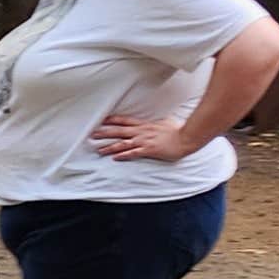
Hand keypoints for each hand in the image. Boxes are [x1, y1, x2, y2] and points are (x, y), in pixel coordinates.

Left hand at [88, 112, 206, 162]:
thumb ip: (155, 123)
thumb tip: (155, 121)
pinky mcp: (149, 150)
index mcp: (144, 124)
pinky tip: (114, 158)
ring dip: (110, 146)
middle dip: (104, 133)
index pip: (124, 120)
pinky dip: (123, 155)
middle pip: (119, 131)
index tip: (101, 120)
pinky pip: (133, 153)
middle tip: (92, 134)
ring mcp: (144, 141)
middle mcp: (141, 132)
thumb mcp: (164, 122)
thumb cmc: (177, 130)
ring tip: (99, 149)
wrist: (186, 137)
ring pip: (123, 143)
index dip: (112, 120)